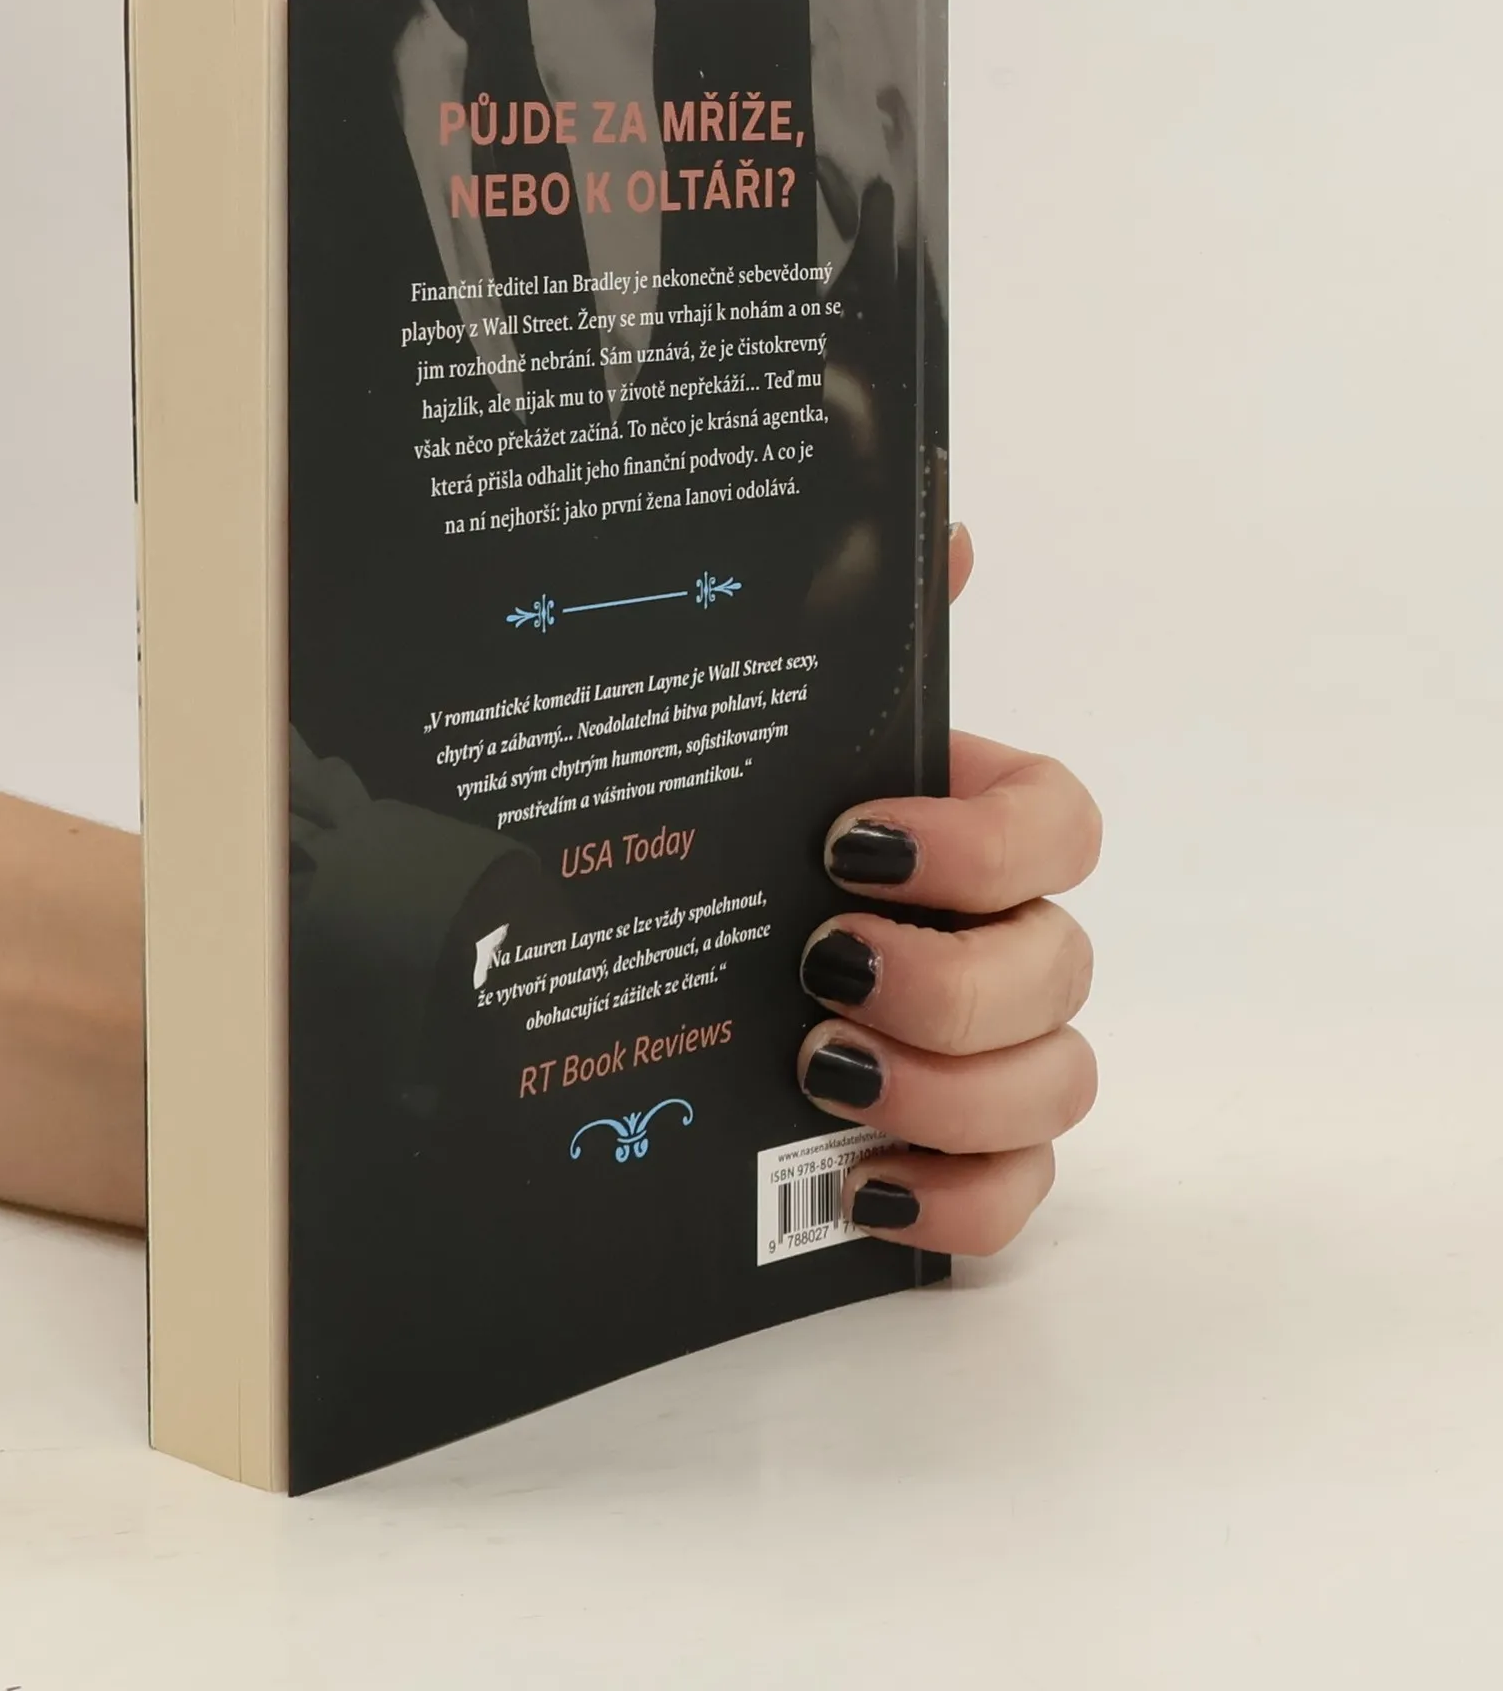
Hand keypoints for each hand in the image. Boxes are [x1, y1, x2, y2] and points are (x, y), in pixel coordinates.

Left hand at [795, 525, 1101, 1254]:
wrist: (660, 969)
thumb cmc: (742, 841)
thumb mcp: (771, 734)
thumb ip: (851, 627)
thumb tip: (940, 521)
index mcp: (968, 831)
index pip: (1059, 824)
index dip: (985, 841)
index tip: (855, 846)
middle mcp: (1005, 939)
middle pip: (1063, 967)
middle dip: (950, 980)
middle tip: (821, 970)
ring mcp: (996, 1054)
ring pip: (1059, 1084)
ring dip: (948, 1088)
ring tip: (819, 1072)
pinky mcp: (961, 1151)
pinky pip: (1015, 1197)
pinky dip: (960, 1200)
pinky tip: (864, 1185)